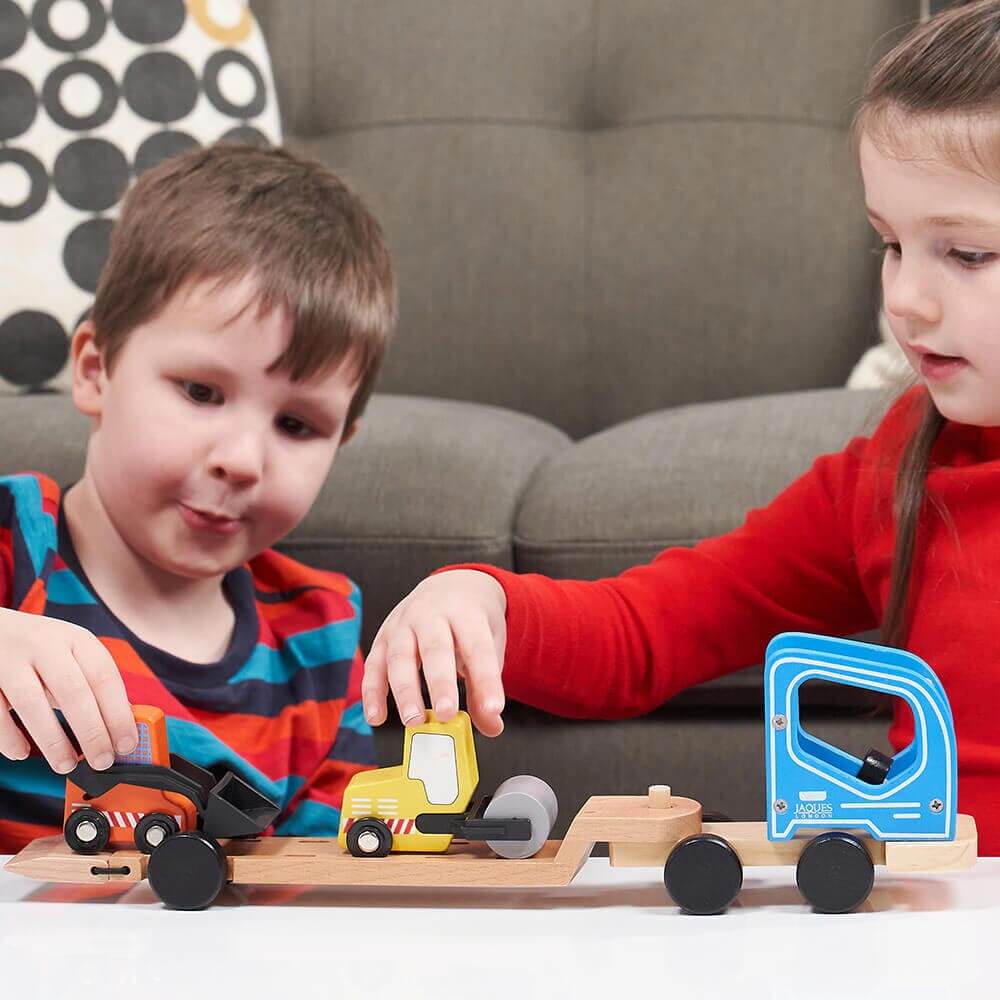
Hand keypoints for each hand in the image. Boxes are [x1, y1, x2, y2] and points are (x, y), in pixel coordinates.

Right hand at [0, 608, 138, 772]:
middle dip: (92, 732)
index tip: (127, 743)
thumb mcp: (72, 655)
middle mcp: (44, 645)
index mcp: (76, 639)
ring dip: (53, 741)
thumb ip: (93, 685)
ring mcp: (10, 660)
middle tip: (102, 760)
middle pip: (73, 691)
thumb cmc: (40, 650)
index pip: (104, 677)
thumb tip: (121, 726)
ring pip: (32, 703)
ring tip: (67, 765)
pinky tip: (22, 752)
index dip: (118, 713)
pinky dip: (9, 738)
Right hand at [363, 570, 507, 735]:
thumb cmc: (472, 620)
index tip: (493, 709)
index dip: (486, 680)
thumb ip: (485, 684)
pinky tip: (376, 717)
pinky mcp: (383, 636)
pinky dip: (372, 692)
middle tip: (447, 714)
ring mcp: (403, 623)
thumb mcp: (490, 642)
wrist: (450, 585)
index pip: (478, 647)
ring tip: (414, 721)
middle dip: (440, 684)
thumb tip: (492, 725)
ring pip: (400, 657)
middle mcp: (432, 613)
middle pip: (435, 649)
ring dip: (405, 692)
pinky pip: (374, 665)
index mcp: (466, 612)